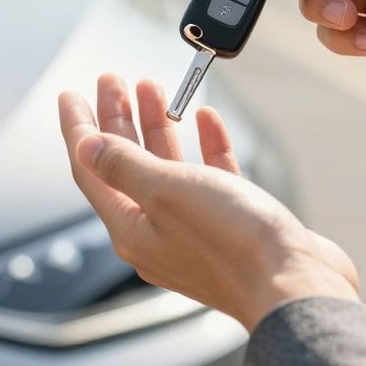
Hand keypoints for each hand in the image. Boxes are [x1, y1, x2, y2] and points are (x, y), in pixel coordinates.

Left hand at [58, 74, 358, 330]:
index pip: (90, 169)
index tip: (70, 94)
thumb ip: (123, 165)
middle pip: (124, 164)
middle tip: (113, 81)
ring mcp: (196, 229)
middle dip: (117, 119)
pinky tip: (207, 118)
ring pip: (167, 167)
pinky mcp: (234, 225)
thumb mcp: (165, 191)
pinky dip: (205, 144)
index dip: (78, 127)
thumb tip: (85, 146)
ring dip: (157, 125)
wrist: (295, 285)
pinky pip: (210, 177)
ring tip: (154, 88)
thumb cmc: (232, 244)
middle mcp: (158, 231)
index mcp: (131, 228)